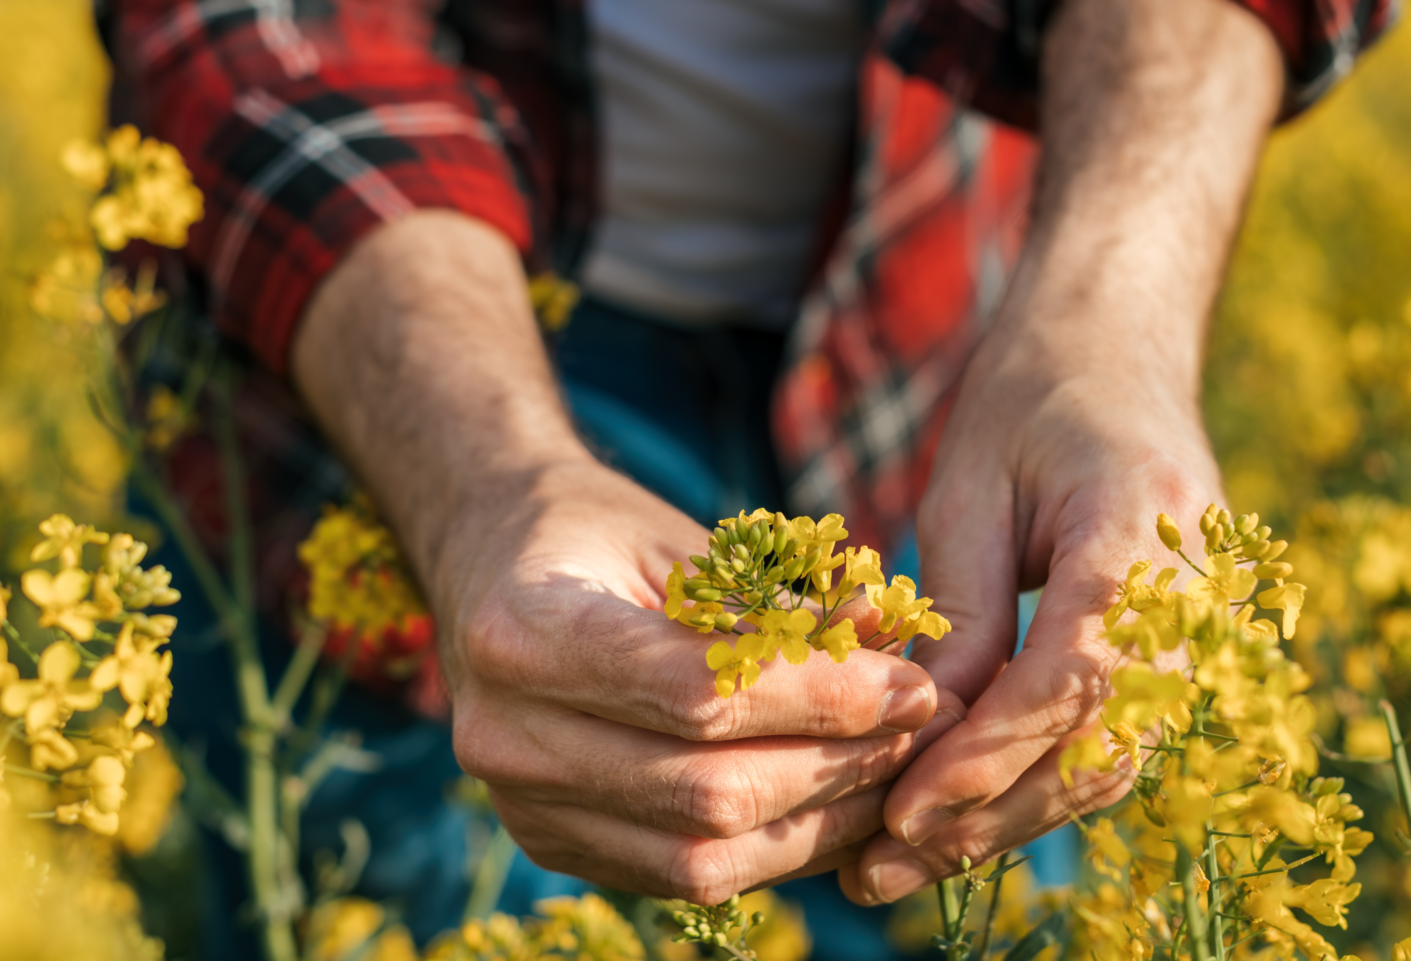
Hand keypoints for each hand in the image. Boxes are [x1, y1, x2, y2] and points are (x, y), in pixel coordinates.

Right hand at [292, 211, 958, 901]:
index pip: (695, 691)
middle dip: (835, 765)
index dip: (818, 698)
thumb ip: (780, 602)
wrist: (491, 567)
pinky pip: (683, 875)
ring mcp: (521, 804)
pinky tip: (834, 805)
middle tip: (918, 728)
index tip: (910, 684)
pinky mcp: (550, 844)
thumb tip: (897, 642)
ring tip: (892, 770)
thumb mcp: (685, 541)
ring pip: (702, 855)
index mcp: (525, 631)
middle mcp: (506, 734)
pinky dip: (774, 850)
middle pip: (705, 789)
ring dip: (820, 822)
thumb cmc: (596, 534)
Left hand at [834, 0, 1282, 903]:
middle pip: (1097, 746)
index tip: (902, 810)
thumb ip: (960, 610)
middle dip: (986, 816)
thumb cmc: (1033, 398)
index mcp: (1140, 532)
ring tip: (901, 860)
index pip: (1069, 680)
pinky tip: (957, 811)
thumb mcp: (968, 486)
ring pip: (1108, 761)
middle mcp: (1194, 594)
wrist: (1120, 347)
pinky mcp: (1177, 650)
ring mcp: (1201, 627)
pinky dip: (1034, 783)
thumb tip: (924, 733)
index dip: (985, 757)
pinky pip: (1110, 738)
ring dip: (1006, 819)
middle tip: (881, 865)